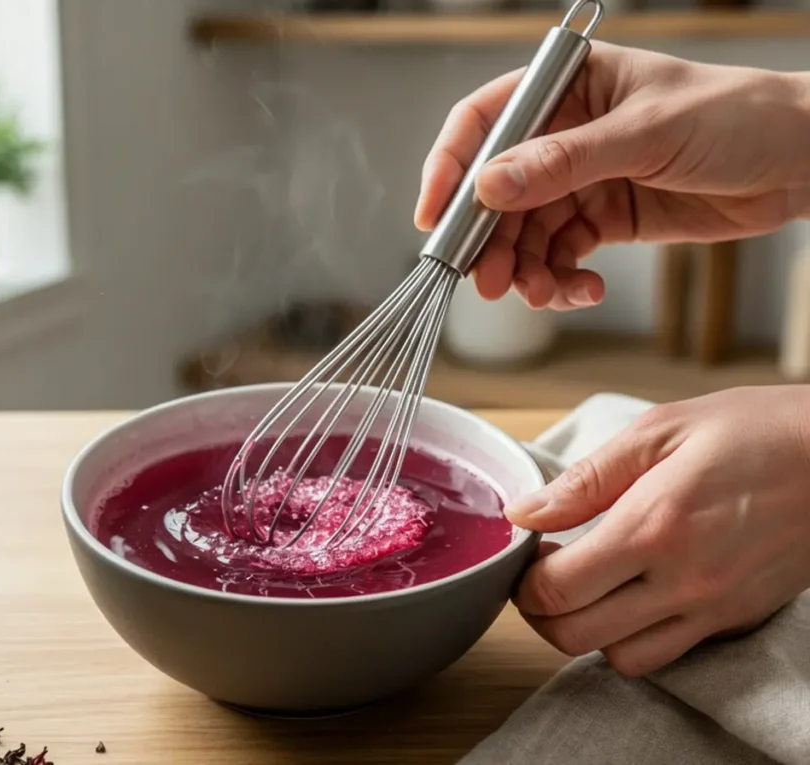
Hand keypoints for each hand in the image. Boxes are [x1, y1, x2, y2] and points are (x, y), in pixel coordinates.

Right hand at [416, 42, 809, 309]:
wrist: (799, 161)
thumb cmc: (736, 115)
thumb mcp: (645, 133)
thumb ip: (563, 162)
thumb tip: (491, 186)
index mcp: (568, 88)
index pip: (485, 122)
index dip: (451, 168)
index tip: (434, 216)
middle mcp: (564, 133)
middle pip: (498, 191)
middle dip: (490, 240)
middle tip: (488, 280)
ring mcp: (582, 179)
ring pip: (526, 232)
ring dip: (525, 268)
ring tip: (541, 293)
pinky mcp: (603, 218)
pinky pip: (561, 254)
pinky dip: (562, 278)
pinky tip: (580, 287)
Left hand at [506, 386, 809, 676]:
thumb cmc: (756, 430)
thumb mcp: (661, 430)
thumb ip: (586, 479)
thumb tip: (525, 512)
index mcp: (654, 526)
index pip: (557, 589)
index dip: (525, 579)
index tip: (530, 551)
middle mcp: (683, 581)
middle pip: (575, 637)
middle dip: (541, 612)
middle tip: (544, 574)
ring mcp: (715, 609)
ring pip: (622, 659)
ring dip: (587, 632)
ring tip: (587, 588)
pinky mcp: (738, 620)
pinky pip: (669, 655)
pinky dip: (635, 639)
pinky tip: (633, 596)